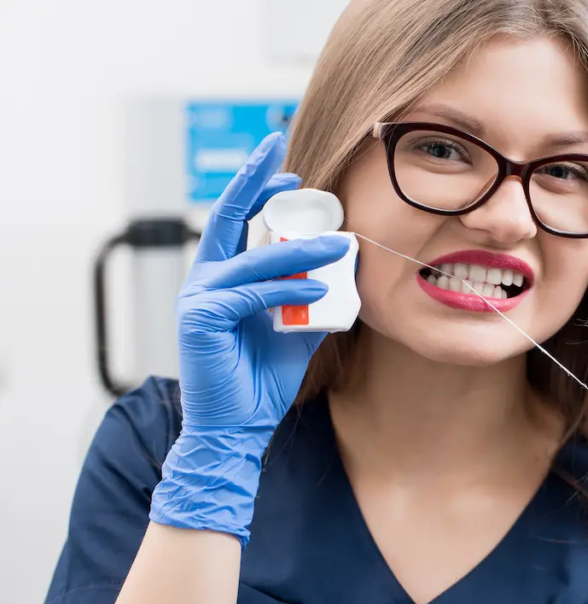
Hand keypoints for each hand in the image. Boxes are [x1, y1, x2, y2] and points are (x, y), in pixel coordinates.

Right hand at [149, 132, 351, 546]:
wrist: (237, 427)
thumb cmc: (263, 379)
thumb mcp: (298, 328)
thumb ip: (313, 296)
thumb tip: (346, 270)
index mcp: (224, 277)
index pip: (238, 220)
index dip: (259, 189)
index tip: (292, 170)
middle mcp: (206, 280)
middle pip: (228, 218)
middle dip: (254, 180)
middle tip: (278, 148)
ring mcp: (199, 298)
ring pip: (255, 260)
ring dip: (301, 250)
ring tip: (340, 245)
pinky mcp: (201, 320)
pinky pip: (252, 295)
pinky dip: (288, 290)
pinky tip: (319, 291)